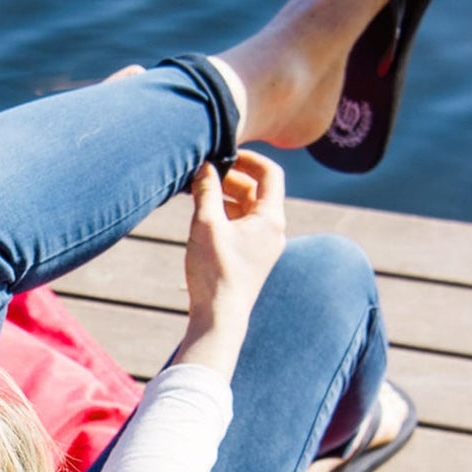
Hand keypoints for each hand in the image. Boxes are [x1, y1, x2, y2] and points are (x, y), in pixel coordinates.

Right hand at [174, 151, 286, 376]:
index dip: (248, 158)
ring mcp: (263, 246)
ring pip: (246, 209)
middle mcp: (273, 230)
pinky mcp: (250, 259)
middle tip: (203, 173)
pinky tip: (202, 218)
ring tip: (198, 193)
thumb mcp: (206, 224)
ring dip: (224, 197)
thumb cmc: (215, 271)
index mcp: (271, 218)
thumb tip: (205, 166)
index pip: (270, 173)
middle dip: (230, 178)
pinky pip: (240, 226)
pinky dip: (224, 216)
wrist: (220, 318)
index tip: (225, 154)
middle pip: (256, 191)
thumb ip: (206, 190)